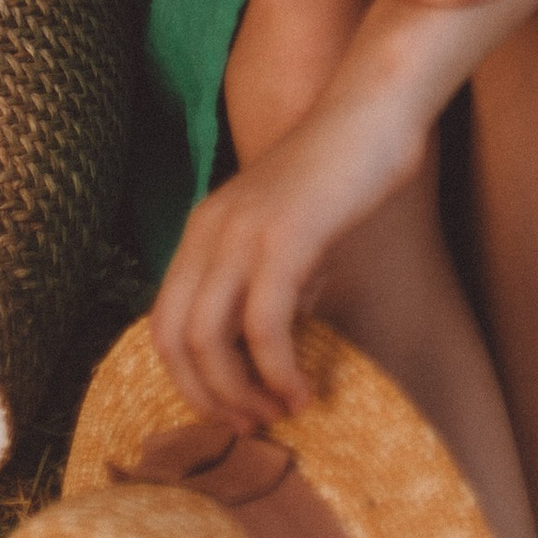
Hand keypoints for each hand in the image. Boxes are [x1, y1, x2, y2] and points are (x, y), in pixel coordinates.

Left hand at [151, 82, 425, 426]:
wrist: (373, 114)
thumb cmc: (341, 177)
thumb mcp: (290, 237)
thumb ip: (271, 286)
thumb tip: (271, 351)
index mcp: (203, 229)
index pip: (164, 322)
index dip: (190, 378)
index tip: (233, 407)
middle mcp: (209, 231)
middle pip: (173, 340)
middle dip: (207, 397)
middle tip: (252, 424)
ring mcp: (242, 233)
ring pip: (208, 340)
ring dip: (241, 394)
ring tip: (279, 412)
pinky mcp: (283, 239)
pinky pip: (264, 328)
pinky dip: (280, 373)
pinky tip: (305, 390)